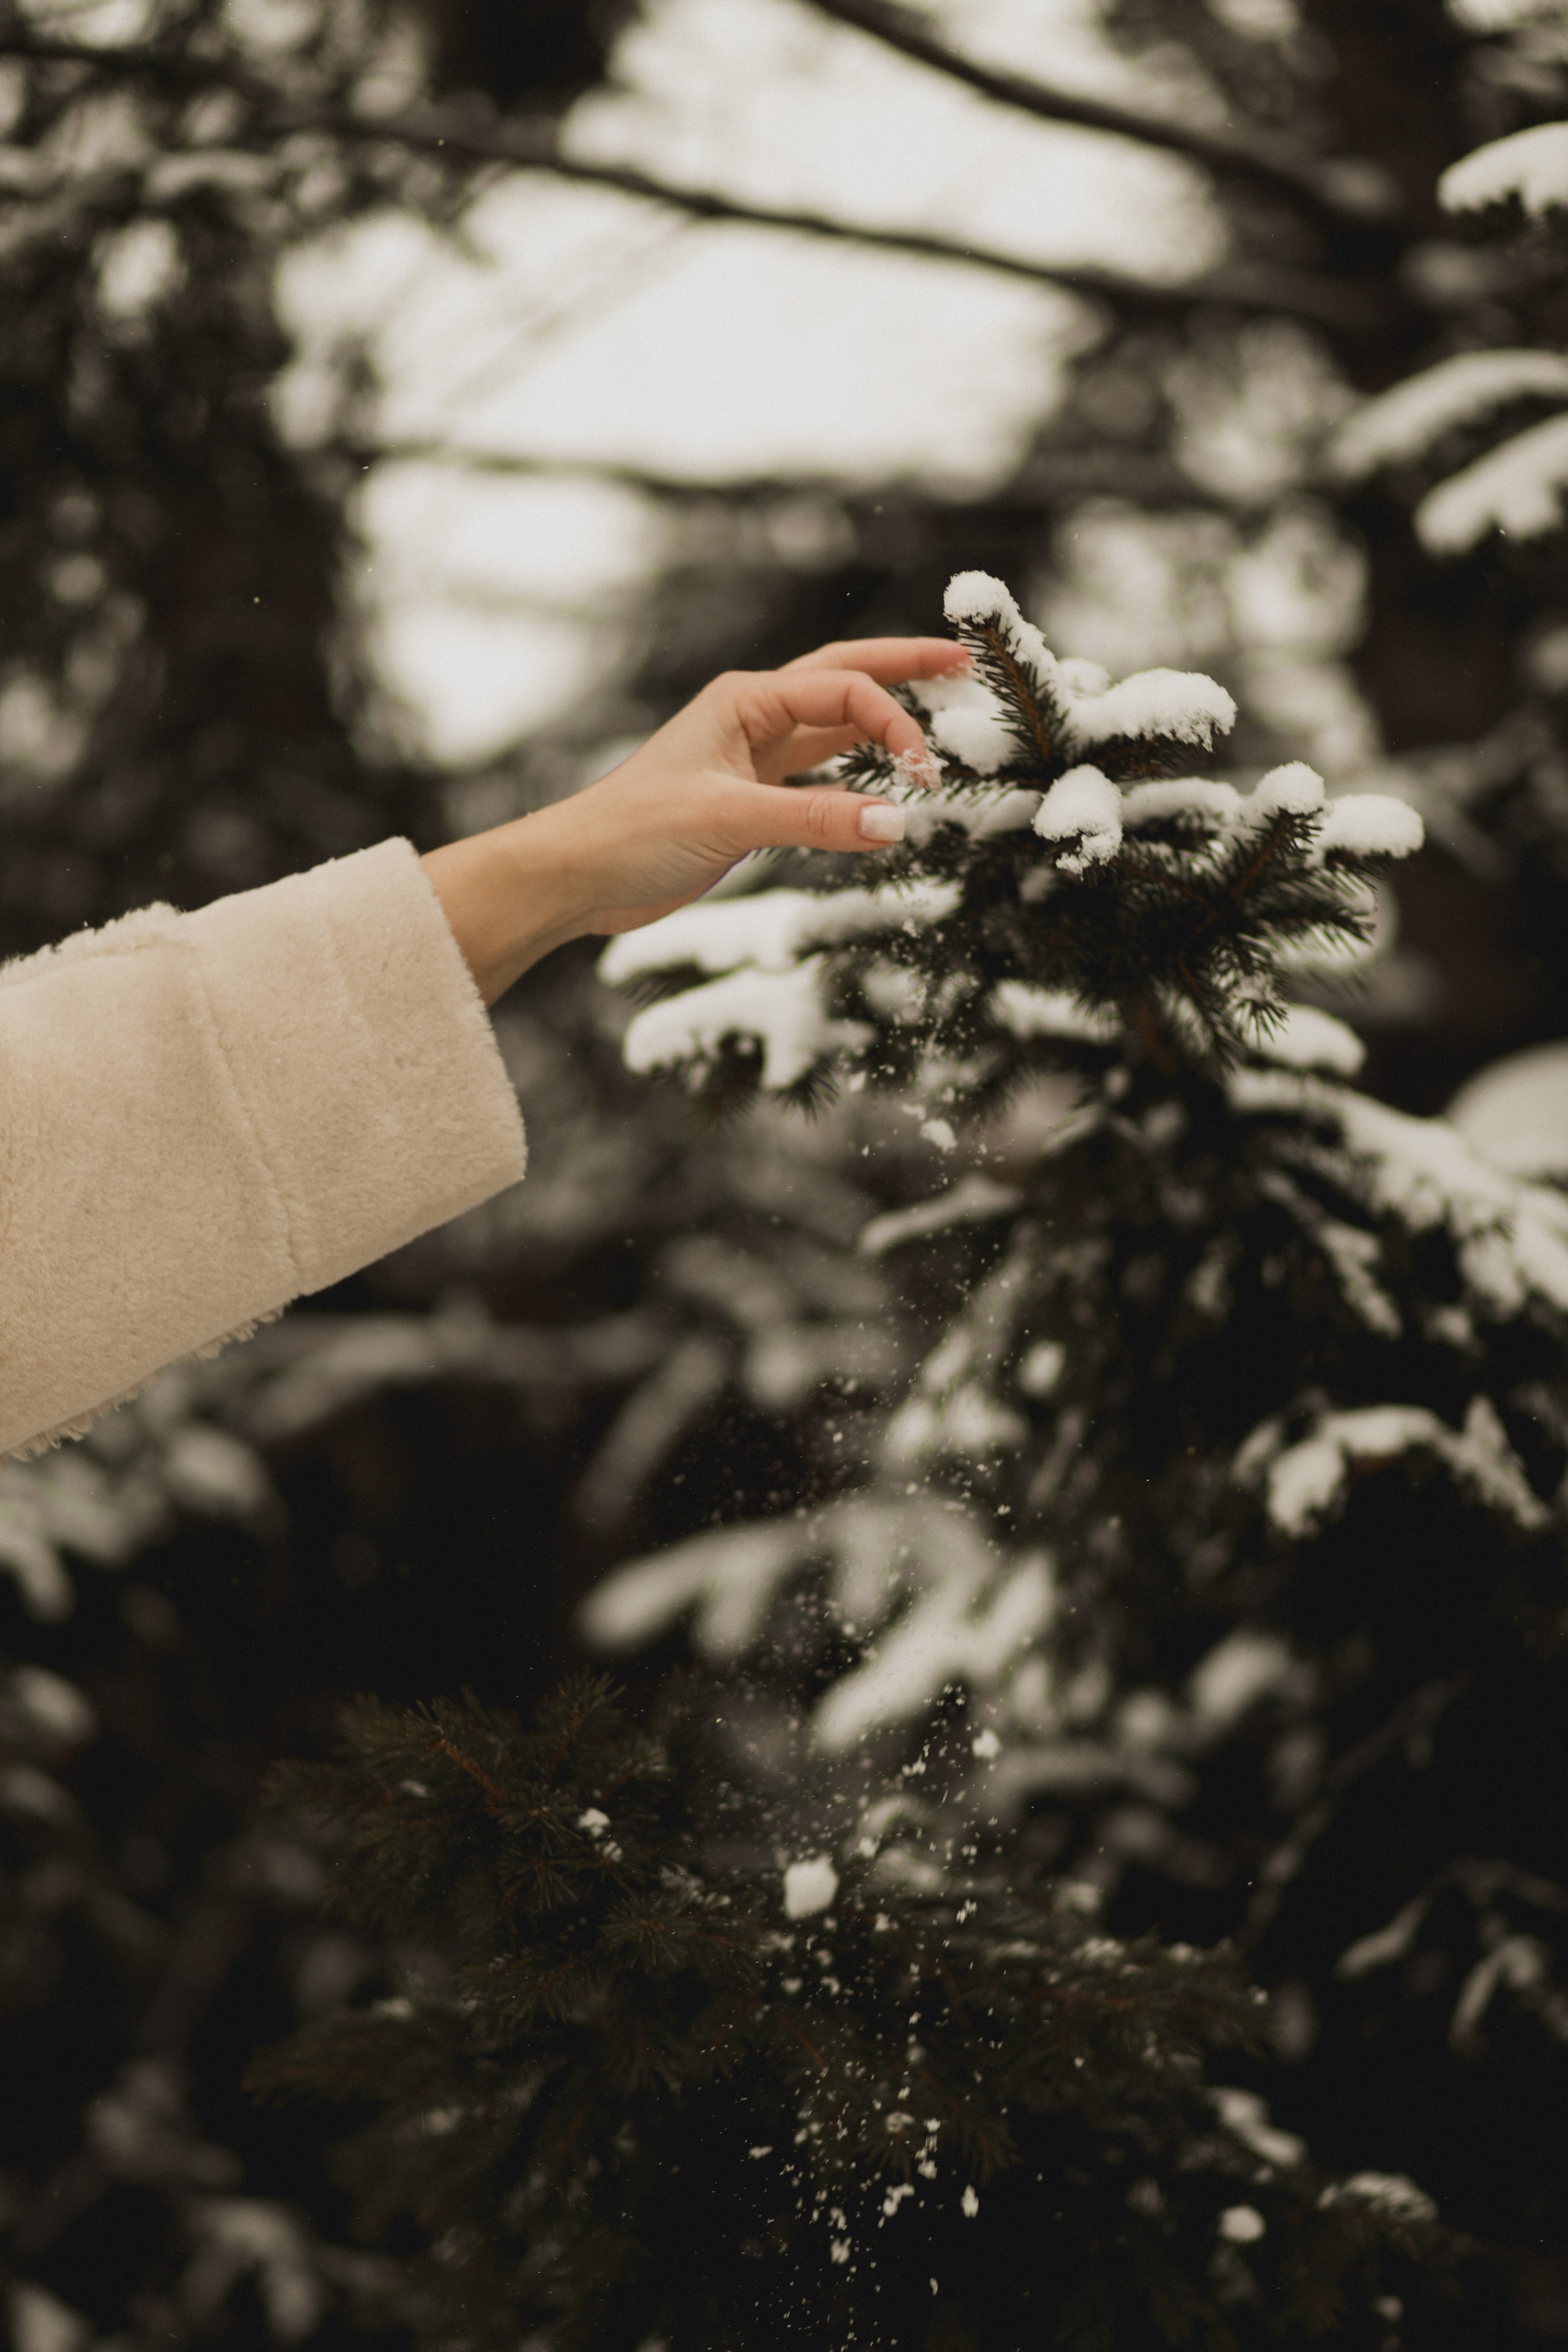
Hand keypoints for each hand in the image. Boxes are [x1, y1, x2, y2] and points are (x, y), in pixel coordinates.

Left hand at [420, 637, 967, 1003]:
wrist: (578, 875)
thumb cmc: (633, 832)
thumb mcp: (729, 819)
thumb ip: (817, 821)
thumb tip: (898, 823)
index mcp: (746, 700)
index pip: (843, 691)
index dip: (893, 723)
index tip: (924, 773)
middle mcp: (753, 719)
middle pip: (845, 681)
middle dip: (904, 672)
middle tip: (964, 664)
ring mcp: (753, 761)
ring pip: (835, 731)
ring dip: (885, 726)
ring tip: (941, 720)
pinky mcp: (751, 804)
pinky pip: (820, 782)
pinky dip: (858, 782)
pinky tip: (888, 790)